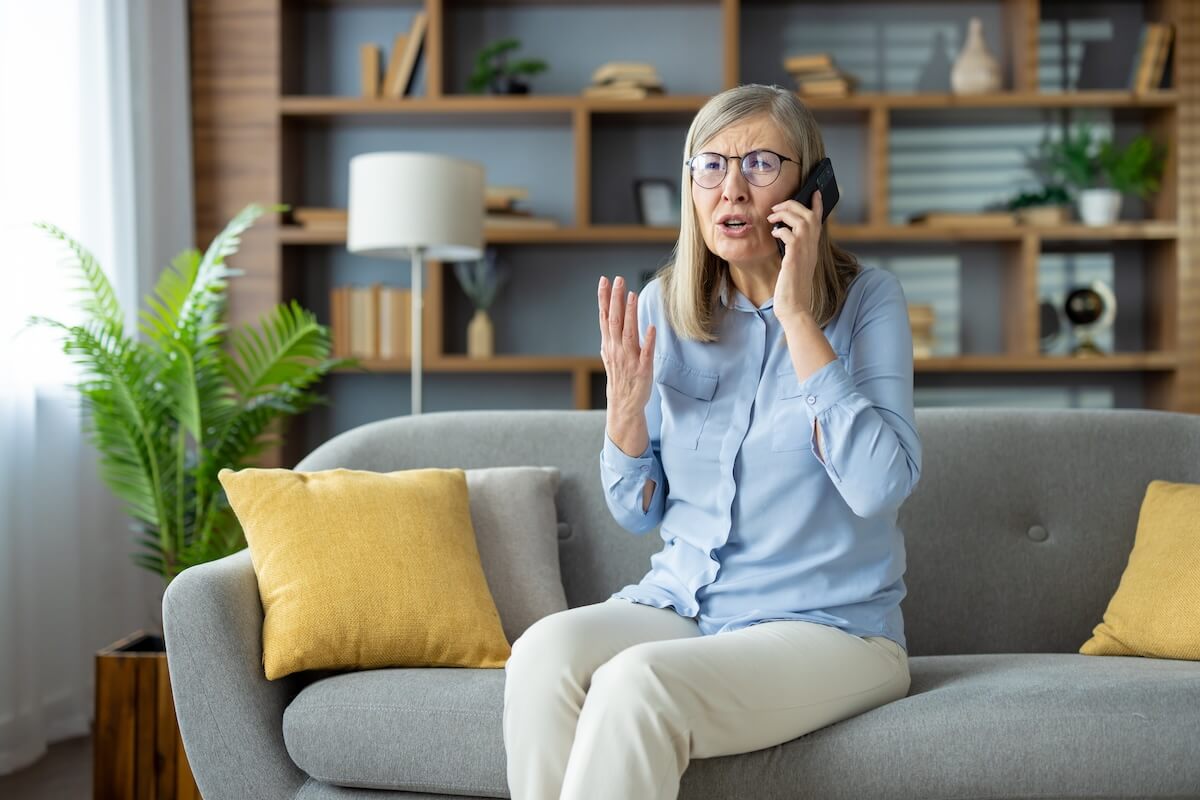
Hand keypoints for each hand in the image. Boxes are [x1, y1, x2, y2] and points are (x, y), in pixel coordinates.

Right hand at [598, 275, 655, 420]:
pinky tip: (651, 328)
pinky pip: (646, 353)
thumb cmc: (619, 378)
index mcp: (609, 344)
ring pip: (629, 332)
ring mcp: (629, 359)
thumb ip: (609, 336)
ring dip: (630, 314)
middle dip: (615, 299)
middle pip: (614, 320)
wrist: (624, 405)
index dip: (603, 298)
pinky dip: (648, 341)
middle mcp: (617, 349)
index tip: (604, 280)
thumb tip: (605, 318)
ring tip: (632, 295)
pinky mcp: (643, 369)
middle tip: (617, 279)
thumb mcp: (610, 355)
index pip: (604, 317)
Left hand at [767, 188, 821, 323]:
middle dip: (794, 205)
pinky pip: (790, 235)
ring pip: (801, 221)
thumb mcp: (795, 264)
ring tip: (772, 217)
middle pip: (810, 216)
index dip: (818, 204)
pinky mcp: (794, 259)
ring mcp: (805, 253)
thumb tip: (783, 233)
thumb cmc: (792, 288)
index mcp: (813, 249)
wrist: (794, 307)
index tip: (815, 192)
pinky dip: (780, 230)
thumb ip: (794, 249)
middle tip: (777, 207)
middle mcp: (812, 248)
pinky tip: (773, 234)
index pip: (819, 221)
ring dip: (785, 214)